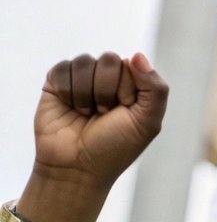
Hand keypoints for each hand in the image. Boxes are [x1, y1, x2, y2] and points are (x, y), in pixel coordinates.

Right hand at [33, 52, 166, 192]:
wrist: (77, 167)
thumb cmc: (115, 147)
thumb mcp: (147, 123)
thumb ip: (154, 89)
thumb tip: (137, 55)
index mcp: (133, 86)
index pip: (132, 65)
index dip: (128, 90)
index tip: (124, 112)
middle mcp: (108, 79)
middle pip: (110, 59)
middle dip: (107, 91)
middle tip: (104, 114)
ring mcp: (82, 79)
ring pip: (85, 62)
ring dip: (87, 94)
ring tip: (87, 113)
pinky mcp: (57, 81)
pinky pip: (64, 68)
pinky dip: (68, 91)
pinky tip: (70, 108)